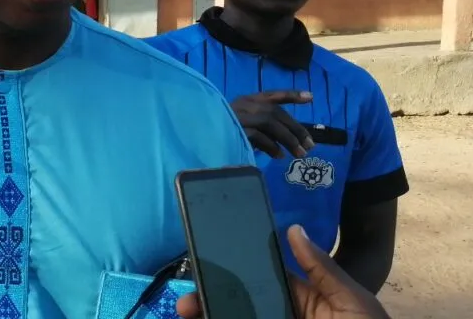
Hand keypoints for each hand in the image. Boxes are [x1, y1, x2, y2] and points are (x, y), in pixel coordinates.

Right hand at [176, 225, 391, 318]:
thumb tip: (293, 229)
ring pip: (235, 318)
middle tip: (187, 302)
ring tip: (187, 313)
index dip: (234, 271)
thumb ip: (323, 269)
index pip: (261, 280)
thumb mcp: (353, 303)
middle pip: (241, 304)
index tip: (209, 261)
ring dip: (209, 314)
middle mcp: (286, 316)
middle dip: (211, 299)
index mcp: (304, 300)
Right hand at [230, 91, 314, 157]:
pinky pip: (260, 136)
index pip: (273, 94)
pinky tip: (279, 155)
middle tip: (310, 145)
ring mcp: (241, 115)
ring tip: (300, 154)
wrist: (199, 131)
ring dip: (289, 139)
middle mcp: (246, 104)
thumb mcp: (241, 121)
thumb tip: (283, 141)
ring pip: (271, 123)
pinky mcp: (237, 129)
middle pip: (276, 113)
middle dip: (296, 129)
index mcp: (248, 99)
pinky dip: (272, 146)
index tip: (310, 97)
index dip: (291, 94)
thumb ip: (259, 125)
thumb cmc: (222, 128)